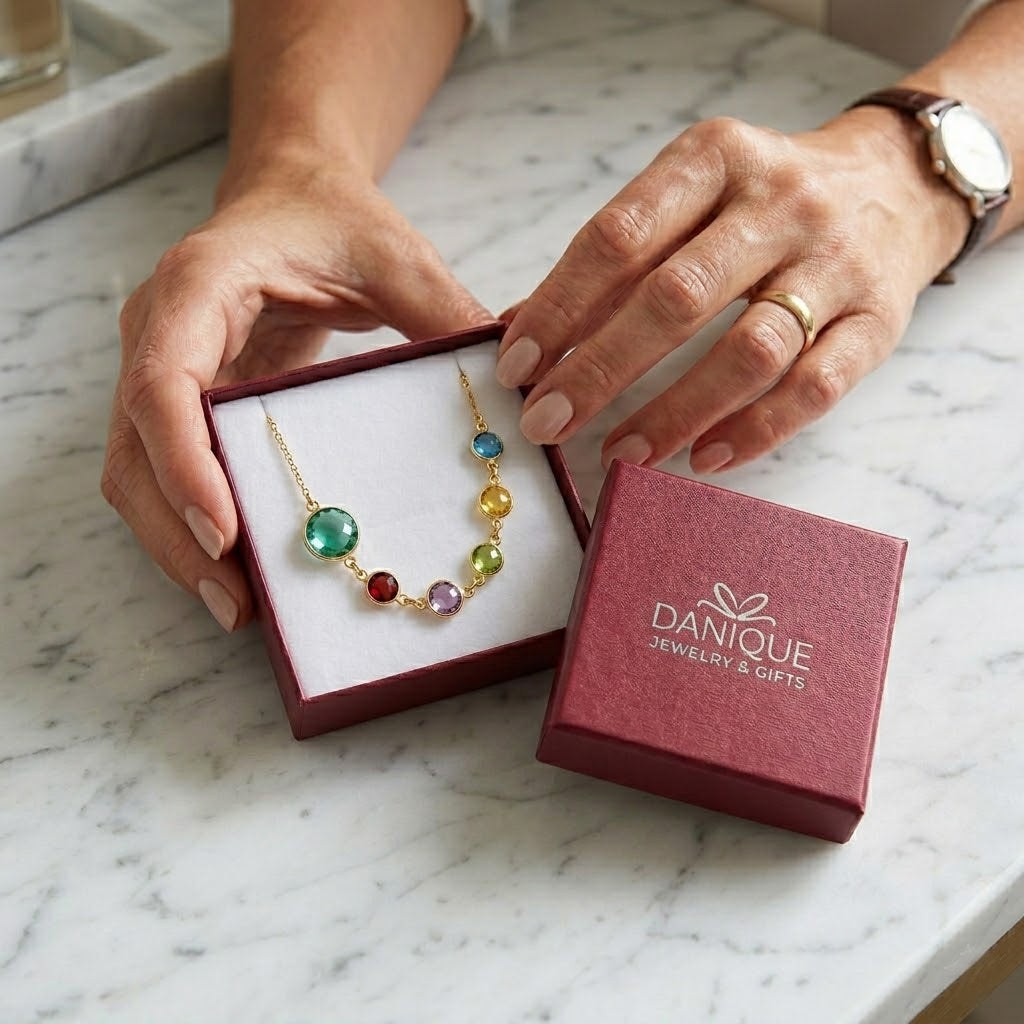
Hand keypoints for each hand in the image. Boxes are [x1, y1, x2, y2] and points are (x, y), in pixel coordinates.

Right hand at [103, 153, 490, 630]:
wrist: (291, 197)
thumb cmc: (336, 219)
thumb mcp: (398, 256)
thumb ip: (444, 316)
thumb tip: (510, 390)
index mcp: (199, 286)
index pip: (164, 383)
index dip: (185, 462)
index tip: (223, 532)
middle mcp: (159, 332)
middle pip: (133, 449)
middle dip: (176, 533)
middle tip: (237, 604)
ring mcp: (159, 370)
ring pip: (136, 473)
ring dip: (176, 545)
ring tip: (239, 609)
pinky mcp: (181, 402)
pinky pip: (165, 473)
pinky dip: (192, 525)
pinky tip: (241, 570)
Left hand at [497, 107, 968, 471]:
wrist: (899, 184)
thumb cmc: (764, 203)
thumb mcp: (690, 199)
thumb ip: (613, 260)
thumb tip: (519, 331)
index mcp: (714, 159)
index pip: (619, 236)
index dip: (560, 306)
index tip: (516, 366)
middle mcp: (777, 204)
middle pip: (675, 297)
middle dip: (600, 368)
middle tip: (546, 423)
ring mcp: (834, 263)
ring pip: (748, 348)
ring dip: (673, 411)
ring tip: (619, 454)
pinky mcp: (877, 321)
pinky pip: (814, 387)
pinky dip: (754, 431)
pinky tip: (701, 459)